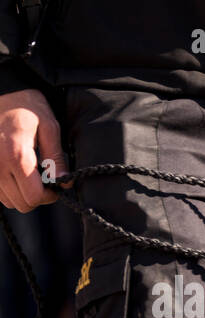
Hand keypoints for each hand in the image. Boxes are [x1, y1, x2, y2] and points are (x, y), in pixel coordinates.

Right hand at [0, 88, 66, 211]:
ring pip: (8, 201)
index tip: (54, 186)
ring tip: (30, 175)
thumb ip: (57, 157)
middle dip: (37, 197)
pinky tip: (17, 174)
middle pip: (21, 203)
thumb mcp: (49, 127)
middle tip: (44, 181)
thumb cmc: (26, 106)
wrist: (1, 93)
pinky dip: (9, 189)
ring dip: (22, 194)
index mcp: (16, 155)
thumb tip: (65, 183)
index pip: (33, 197)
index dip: (49, 196)